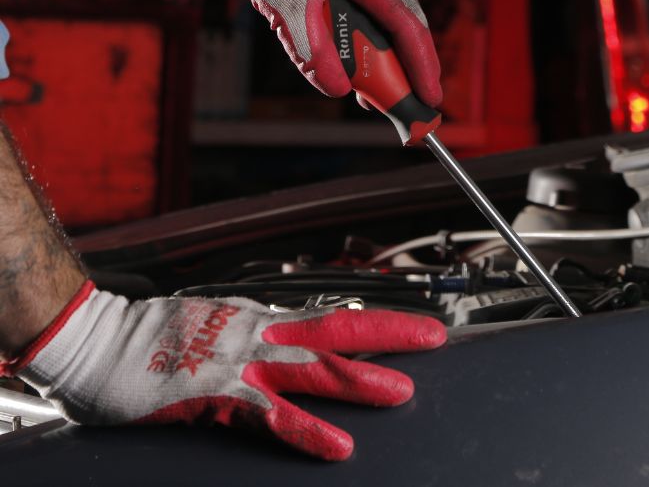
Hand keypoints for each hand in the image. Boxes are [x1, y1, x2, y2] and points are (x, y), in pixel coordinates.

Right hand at [6, 280, 445, 460]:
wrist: (102, 337)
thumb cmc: (158, 336)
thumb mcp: (219, 325)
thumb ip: (256, 335)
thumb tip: (289, 347)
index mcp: (261, 318)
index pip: (329, 315)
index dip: (372, 319)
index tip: (409, 322)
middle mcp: (260, 332)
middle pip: (337, 329)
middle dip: (388, 333)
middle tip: (433, 338)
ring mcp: (241, 361)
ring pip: (313, 367)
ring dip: (360, 379)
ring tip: (404, 392)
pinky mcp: (217, 392)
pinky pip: (270, 414)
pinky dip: (307, 430)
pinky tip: (339, 446)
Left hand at [161, 0, 441, 106]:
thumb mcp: (284, 5)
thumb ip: (312, 53)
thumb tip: (336, 90)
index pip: (411, 28)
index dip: (423, 68)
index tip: (430, 100)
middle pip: (403, 19)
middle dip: (401, 63)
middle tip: (393, 98)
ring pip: (384, 6)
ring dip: (379, 43)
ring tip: (365, 76)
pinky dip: (363, 21)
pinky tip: (347, 38)